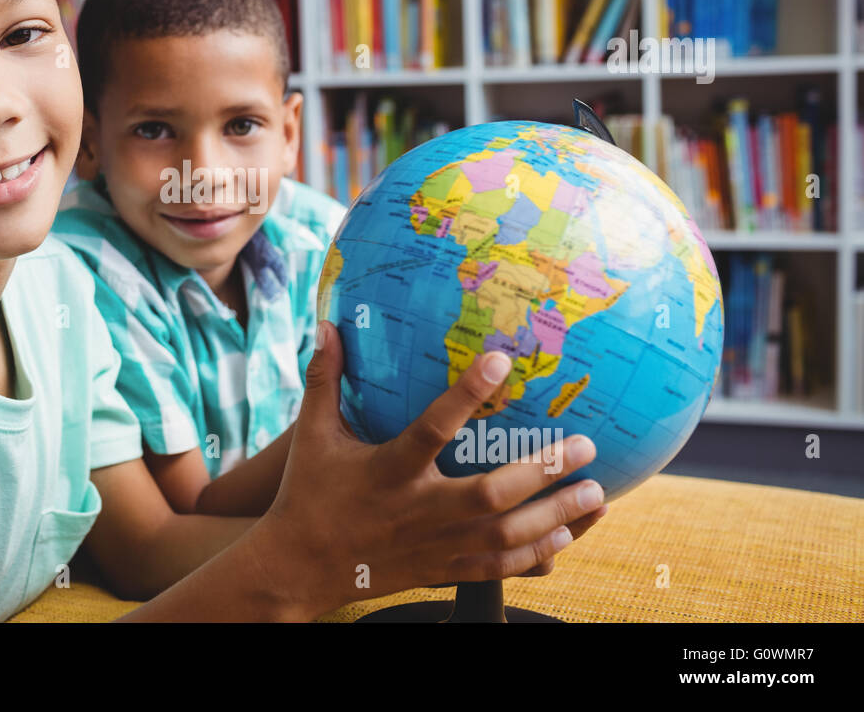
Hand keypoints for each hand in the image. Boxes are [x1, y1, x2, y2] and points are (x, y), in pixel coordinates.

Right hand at [254, 320, 608, 616]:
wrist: (298, 568)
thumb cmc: (307, 494)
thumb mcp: (312, 435)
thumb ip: (324, 380)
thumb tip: (328, 326)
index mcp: (387, 471)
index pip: (432, 429)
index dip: (466, 395)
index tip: (501, 360)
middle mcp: (416, 509)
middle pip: (489, 494)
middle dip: (541, 470)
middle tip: (584, 445)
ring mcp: (433, 544)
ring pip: (506, 536)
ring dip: (556, 515)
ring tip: (598, 492)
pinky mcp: (442, 569)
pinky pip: (499, 567)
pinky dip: (538, 553)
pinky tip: (569, 535)